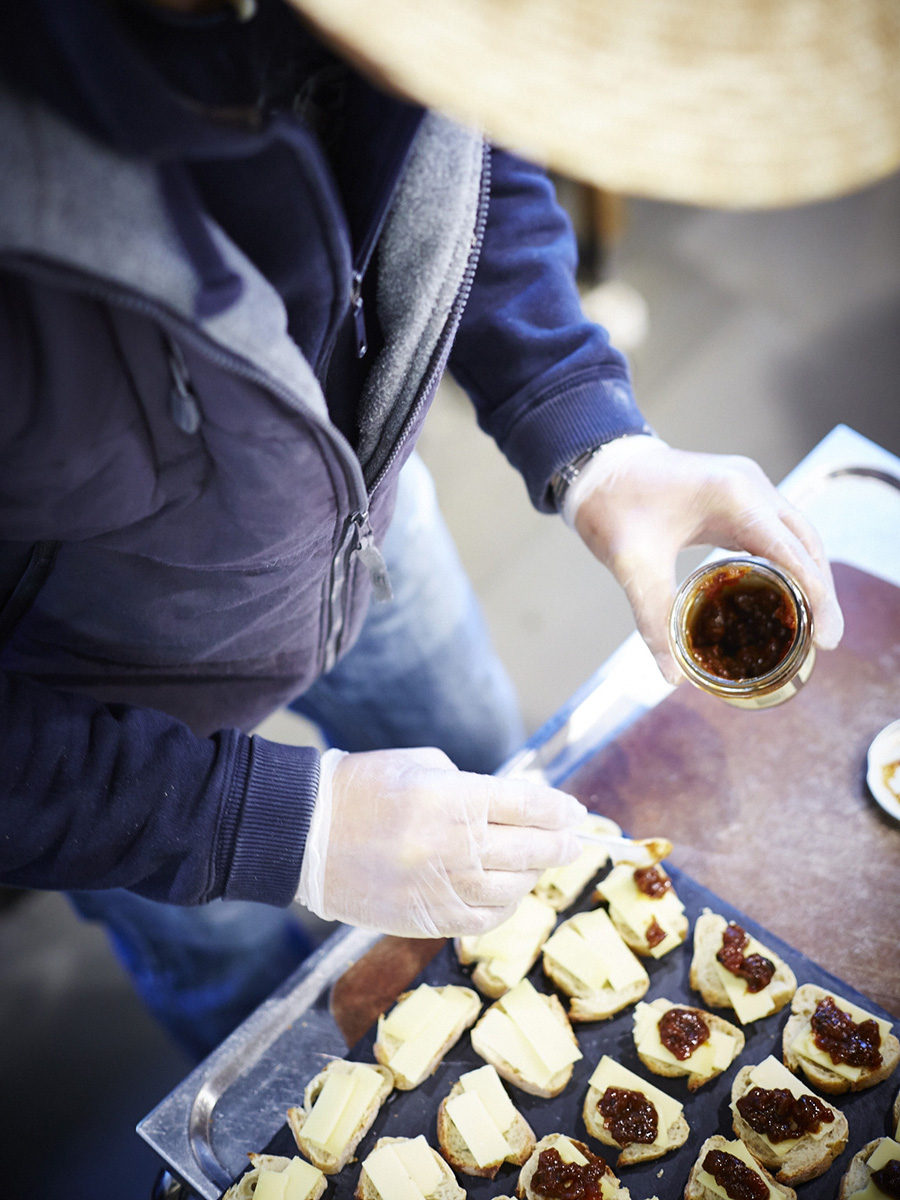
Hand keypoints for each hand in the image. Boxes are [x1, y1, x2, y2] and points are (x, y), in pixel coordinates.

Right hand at [295, 747, 586, 937]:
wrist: (303, 834)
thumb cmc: (360, 787)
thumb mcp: (420, 766)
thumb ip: (469, 786)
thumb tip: (509, 808)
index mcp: (453, 798)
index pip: (528, 806)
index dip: (558, 810)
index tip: (573, 813)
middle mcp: (454, 845)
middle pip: (530, 848)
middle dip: (558, 844)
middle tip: (571, 841)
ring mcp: (442, 887)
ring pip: (513, 887)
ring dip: (532, 875)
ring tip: (535, 864)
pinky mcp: (427, 918)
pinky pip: (485, 918)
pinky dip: (504, 905)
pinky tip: (506, 891)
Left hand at [567, 436, 843, 683]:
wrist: (596, 465)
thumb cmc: (611, 504)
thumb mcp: (631, 564)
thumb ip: (653, 618)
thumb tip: (671, 675)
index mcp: (733, 495)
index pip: (791, 552)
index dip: (816, 596)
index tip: (828, 638)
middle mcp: (751, 485)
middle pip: (805, 543)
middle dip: (821, 591)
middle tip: (824, 640)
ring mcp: (748, 486)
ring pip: (796, 535)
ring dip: (808, 575)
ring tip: (811, 624)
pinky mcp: (738, 495)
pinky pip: (775, 531)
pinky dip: (787, 562)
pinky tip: (784, 595)